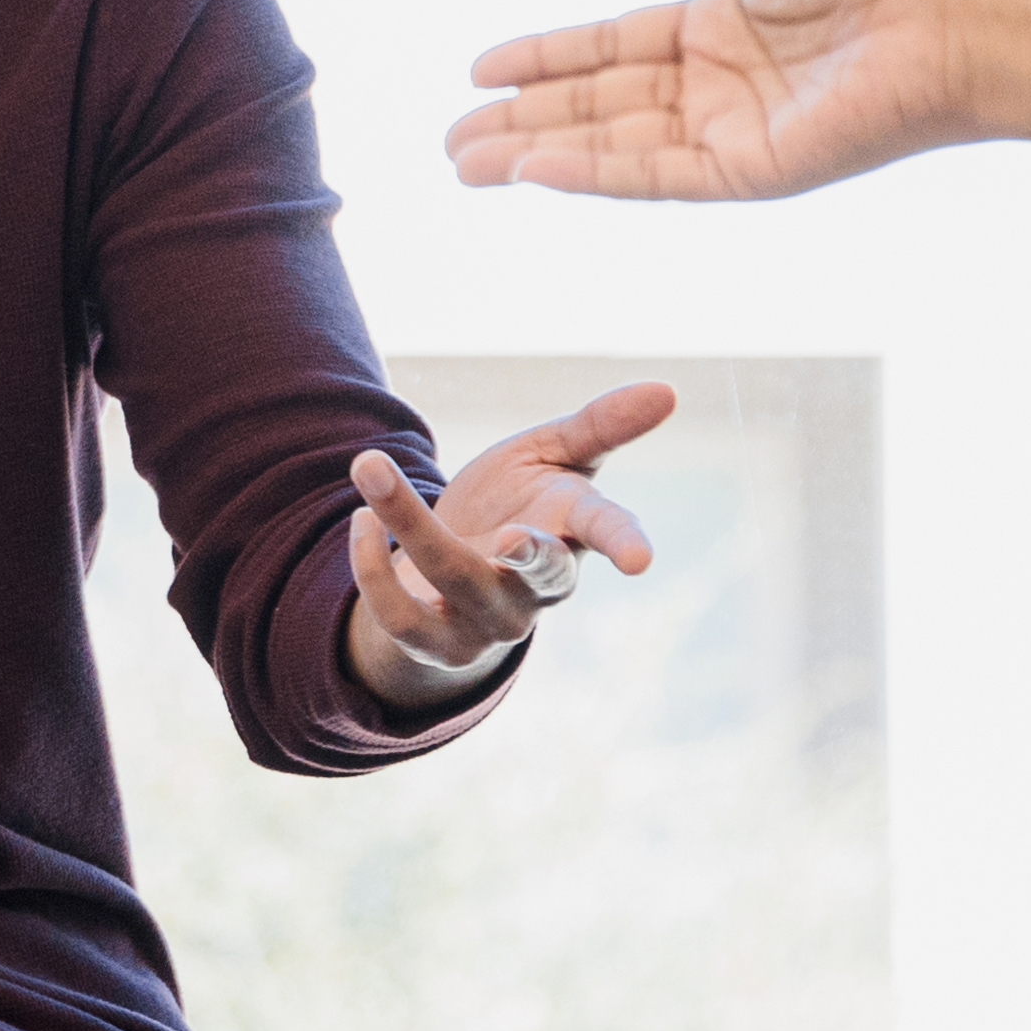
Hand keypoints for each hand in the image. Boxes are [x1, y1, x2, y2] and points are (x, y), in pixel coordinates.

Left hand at [344, 390, 672, 705]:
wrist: (452, 567)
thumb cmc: (520, 501)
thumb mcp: (554, 454)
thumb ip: (601, 425)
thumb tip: (668, 388)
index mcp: (574, 532)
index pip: (607, 533)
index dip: (624, 542)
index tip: (642, 560)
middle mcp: (538, 588)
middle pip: (537, 575)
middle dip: (525, 557)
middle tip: (508, 534)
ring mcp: (489, 621)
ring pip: (454, 579)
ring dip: (407, 523)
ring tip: (370, 464)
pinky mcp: (436, 641)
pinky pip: (399, 616)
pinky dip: (372, 568)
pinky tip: (362, 519)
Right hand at [449, 0, 974, 200]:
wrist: (959, 9)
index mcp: (722, 27)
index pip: (611, 47)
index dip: (546, 58)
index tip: (481, 70)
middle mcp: (718, 87)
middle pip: (595, 106)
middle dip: (521, 124)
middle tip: (450, 144)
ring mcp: (732, 133)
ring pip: (611, 147)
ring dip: (537, 156)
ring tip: (465, 166)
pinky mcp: (753, 170)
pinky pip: (656, 175)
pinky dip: (594, 173)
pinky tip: (536, 171)